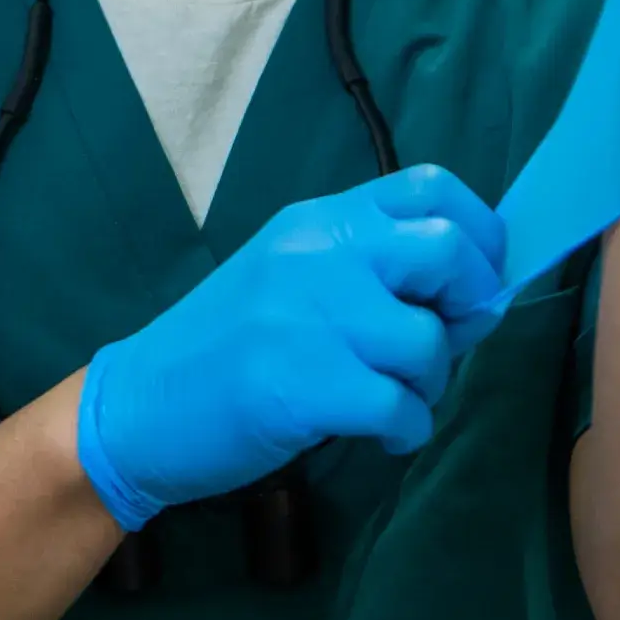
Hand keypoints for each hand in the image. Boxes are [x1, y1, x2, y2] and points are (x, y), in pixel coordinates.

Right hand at [76, 165, 504, 529]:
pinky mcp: (304, 384)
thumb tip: (477, 293)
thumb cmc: (227, 343)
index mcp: (319, 218)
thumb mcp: (293, 276)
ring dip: (430, 383)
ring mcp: (310, 315)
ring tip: (395, 396)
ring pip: (429, 341)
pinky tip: (382, 433)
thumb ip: (370, 268)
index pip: (429, 186)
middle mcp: (318, 252)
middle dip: (470, 302)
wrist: (140, 403)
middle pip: (447, 249)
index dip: (480, 231)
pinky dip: (406, 430)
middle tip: (445, 339)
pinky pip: (402, 407)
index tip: (478, 276)